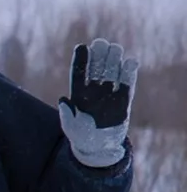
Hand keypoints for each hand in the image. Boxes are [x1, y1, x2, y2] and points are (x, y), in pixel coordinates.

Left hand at [58, 38, 137, 167]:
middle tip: (101, 43)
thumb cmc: (81, 138)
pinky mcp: (124, 100)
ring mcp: (109, 94)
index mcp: (79, 95)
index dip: (81, 60)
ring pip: (112, 73)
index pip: (79, 73)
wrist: (100, 149)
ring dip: (113, 60)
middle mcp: (94, 92)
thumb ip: (66, 114)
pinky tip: (130, 61)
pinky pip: (127, 83)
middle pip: (97, 69)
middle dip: (99, 56)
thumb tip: (61, 100)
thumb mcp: (70, 127)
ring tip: (115, 48)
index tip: (82, 47)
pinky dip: (129, 73)